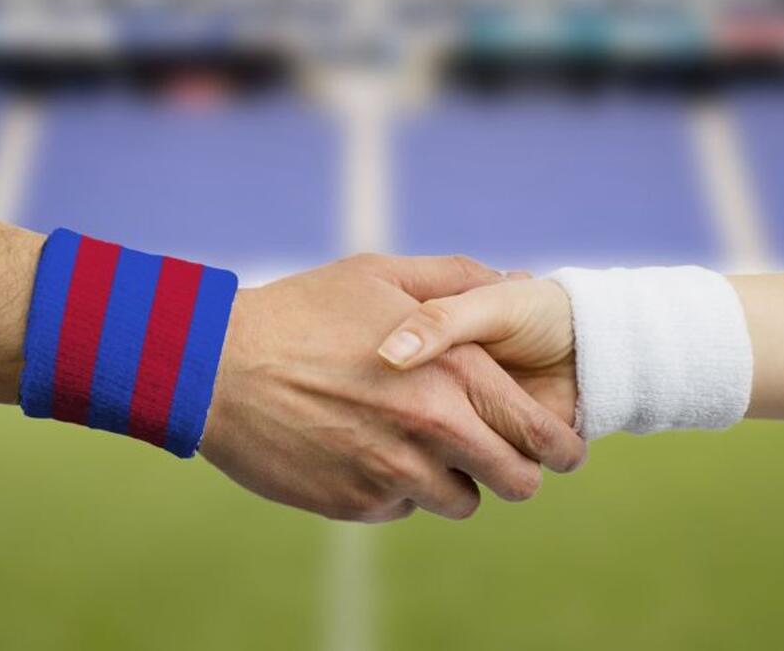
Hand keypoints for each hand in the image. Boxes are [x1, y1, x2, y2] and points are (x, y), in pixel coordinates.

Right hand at [199, 255, 584, 521]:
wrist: (218, 367)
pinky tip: (368, 453)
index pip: (539, 431)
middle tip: (508, 465)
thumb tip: (511, 279)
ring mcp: (393, 472)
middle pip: (516, 481)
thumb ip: (454, 280)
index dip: (562, 448)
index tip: (565, 453)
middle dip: (520, 474)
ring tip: (427, 451)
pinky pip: (402, 508)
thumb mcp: (379, 274)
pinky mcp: (355, 503)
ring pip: (462, 503)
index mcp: (453, 371)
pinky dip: (398, 490)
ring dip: (455, 483)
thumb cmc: (301, 313)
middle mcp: (433, 427)